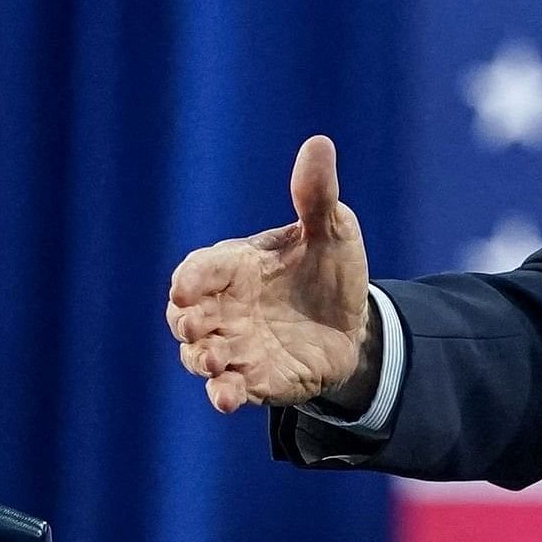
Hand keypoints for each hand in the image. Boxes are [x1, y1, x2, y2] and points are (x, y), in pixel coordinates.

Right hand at [165, 136, 374, 412]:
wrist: (354, 322)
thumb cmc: (328, 269)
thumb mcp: (332, 229)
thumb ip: (317, 194)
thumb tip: (319, 143)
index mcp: (234, 267)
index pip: (198, 269)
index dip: (191, 278)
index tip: (187, 286)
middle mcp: (225, 309)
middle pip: (187, 317)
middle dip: (188, 322)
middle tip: (198, 326)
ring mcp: (236, 346)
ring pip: (201, 357)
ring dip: (203, 359)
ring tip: (215, 361)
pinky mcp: (255, 380)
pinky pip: (232, 390)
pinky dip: (225, 394)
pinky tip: (228, 398)